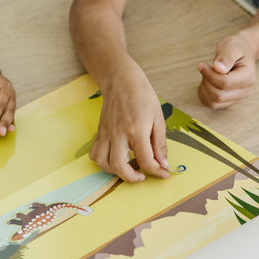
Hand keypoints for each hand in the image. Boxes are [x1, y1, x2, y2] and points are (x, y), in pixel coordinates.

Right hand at [90, 64, 169, 182]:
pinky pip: (95, 153)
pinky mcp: (99, 132)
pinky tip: (115, 158)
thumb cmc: (142, 96)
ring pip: (103, 163)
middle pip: (119, 167)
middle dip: (132, 178)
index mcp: (136, 130)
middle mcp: (118, 134)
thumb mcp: (158, 118)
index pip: (145, 160)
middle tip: (143, 175)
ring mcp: (106, 133)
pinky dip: (103, 162)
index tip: (163, 173)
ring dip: (115, 172)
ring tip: (128, 168)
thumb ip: (159, 143)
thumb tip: (163, 164)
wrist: (121, 80)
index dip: (157, 171)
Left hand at [197, 34, 256, 108]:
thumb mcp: (231, 46)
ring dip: (204, 88)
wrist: (241, 52)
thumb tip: (218, 68)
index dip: (209, 75)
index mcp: (248, 77)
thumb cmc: (236, 48)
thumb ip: (226, 56)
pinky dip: (204, 94)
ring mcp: (238, 98)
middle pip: (218, 95)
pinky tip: (206, 82)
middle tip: (206, 69)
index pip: (224, 83)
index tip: (201, 65)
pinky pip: (211, 104)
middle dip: (206, 81)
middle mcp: (245, 91)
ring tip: (207, 75)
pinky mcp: (229, 101)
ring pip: (214, 102)